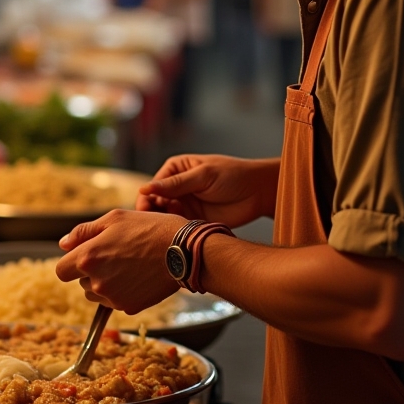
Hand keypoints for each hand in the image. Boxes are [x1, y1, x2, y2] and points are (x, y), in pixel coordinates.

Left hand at [57, 209, 184, 314]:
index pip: (61, 271)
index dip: (71, 263)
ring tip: (128, 265)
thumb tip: (63, 244)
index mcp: (88, 257)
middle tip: (116, 255)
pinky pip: (115, 301)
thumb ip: (83, 232)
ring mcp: (112, 298)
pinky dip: (122, 292)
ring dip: (104, 283)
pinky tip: (138, 276)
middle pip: (80, 282)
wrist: (183, 250)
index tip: (84, 256)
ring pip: (96, 294)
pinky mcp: (128, 307)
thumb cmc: (149, 228)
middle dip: (91, 271)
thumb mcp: (114, 218)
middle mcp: (96, 282)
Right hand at [136, 154, 279, 224]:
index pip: (151, 187)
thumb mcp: (203, 176)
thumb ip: (176, 184)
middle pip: (154, 205)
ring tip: (173, 227)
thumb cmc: (233, 175)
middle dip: (152, 215)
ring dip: (164, 225)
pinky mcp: (193, 221)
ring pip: (164, 219)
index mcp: (175, 170)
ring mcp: (184, 206)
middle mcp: (176, 188)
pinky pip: (177, 229)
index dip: (146, 200)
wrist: (258, 193)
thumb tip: (145, 188)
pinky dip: (175, 233)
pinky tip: (181, 233)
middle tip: (157, 224)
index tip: (147, 211)